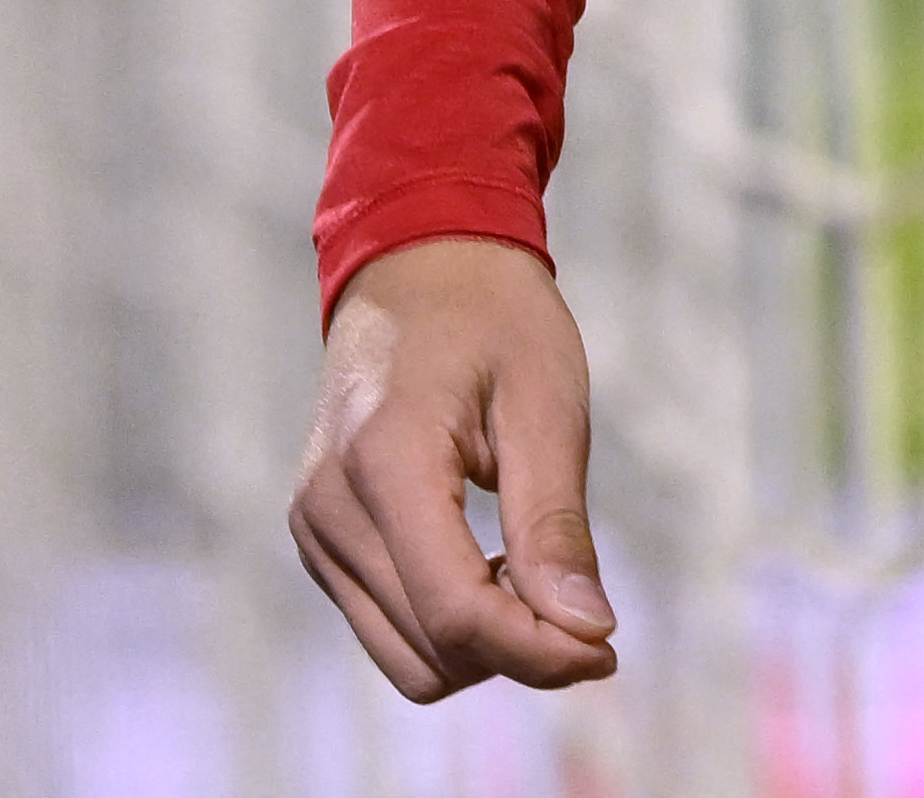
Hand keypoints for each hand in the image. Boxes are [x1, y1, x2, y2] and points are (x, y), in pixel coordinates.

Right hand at [289, 235, 619, 698]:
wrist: (417, 264)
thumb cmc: (494, 318)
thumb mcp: (546, 403)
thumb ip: (555, 524)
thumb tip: (587, 631)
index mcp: (384, 464)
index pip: (455, 611)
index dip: (537, 651)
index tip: (607, 648)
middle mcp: (330, 510)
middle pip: (432, 649)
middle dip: (520, 650)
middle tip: (589, 609)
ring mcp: (315, 530)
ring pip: (407, 658)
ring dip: (484, 644)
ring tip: (537, 575)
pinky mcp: (319, 540)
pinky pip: (387, 628)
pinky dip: (449, 624)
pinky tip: (493, 564)